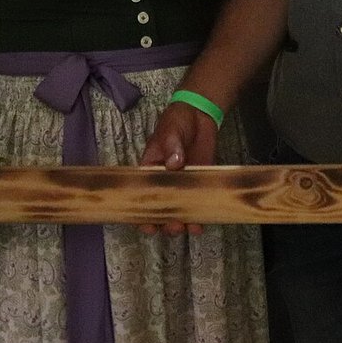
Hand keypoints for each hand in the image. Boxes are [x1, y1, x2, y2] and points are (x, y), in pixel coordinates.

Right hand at [138, 102, 218, 236]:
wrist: (200, 115)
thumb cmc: (177, 121)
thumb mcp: (170, 130)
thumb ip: (171, 146)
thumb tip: (174, 164)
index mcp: (150, 170)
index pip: (141, 195)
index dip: (141, 213)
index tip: (146, 225)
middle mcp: (165, 182)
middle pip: (160, 208)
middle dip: (163, 222)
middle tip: (172, 225)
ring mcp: (183, 184)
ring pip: (178, 210)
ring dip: (180, 223)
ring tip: (186, 227)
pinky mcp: (199, 183)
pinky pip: (196, 203)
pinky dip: (198, 216)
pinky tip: (200, 225)